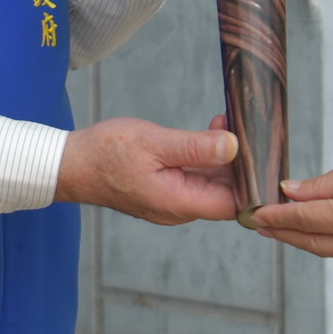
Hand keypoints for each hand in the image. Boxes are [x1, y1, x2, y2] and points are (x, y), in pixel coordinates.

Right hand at [55, 116, 240, 224]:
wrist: (72, 164)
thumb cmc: (107, 153)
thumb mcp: (154, 143)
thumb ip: (195, 147)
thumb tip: (233, 147)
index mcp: (178, 202)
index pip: (233, 203)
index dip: (252, 180)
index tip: (260, 150)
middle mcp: (179, 209)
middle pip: (226, 194)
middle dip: (240, 163)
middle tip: (243, 127)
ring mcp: (171, 203)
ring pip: (212, 185)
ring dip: (223, 158)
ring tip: (224, 124)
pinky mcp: (165, 192)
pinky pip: (196, 180)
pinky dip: (206, 159)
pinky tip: (208, 135)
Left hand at [249, 128, 332, 265]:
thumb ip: (325, 184)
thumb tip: (292, 193)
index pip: (306, 220)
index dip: (277, 217)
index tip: (256, 213)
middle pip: (315, 242)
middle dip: (286, 232)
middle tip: (261, 223)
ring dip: (307, 238)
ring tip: (284, 225)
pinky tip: (320, 229)